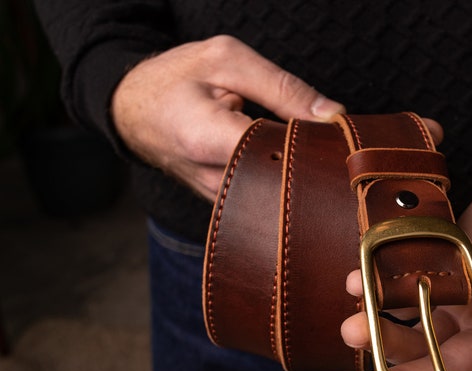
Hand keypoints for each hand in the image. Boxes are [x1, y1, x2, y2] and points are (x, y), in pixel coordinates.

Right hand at [110, 35, 345, 199]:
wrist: (130, 109)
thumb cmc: (174, 78)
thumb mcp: (227, 60)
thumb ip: (283, 87)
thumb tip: (332, 116)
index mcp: (208, 139)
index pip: (280, 153)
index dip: (314, 144)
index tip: (338, 134)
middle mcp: (214, 179)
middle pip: (284, 183)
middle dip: (313, 163)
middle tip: (333, 144)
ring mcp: (219, 198)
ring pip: (277, 197)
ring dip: (299, 175)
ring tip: (311, 151)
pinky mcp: (225, 204)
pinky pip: (264, 199)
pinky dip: (283, 182)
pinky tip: (292, 164)